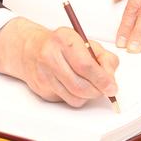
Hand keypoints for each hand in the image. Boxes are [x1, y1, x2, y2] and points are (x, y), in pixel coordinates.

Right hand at [0, 17, 118, 106]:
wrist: (29, 48)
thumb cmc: (59, 43)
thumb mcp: (84, 41)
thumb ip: (103, 57)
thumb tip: (110, 78)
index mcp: (64, 40)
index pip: (86, 65)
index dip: (102, 79)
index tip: (112, 87)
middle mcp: (50, 56)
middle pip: (80, 86)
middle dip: (97, 91)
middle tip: (104, 88)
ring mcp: (44, 74)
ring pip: (74, 98)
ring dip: (87, 95)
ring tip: (87, 84)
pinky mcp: (41, 89)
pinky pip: (66, 101)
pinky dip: (74, 96)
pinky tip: (71, 84)